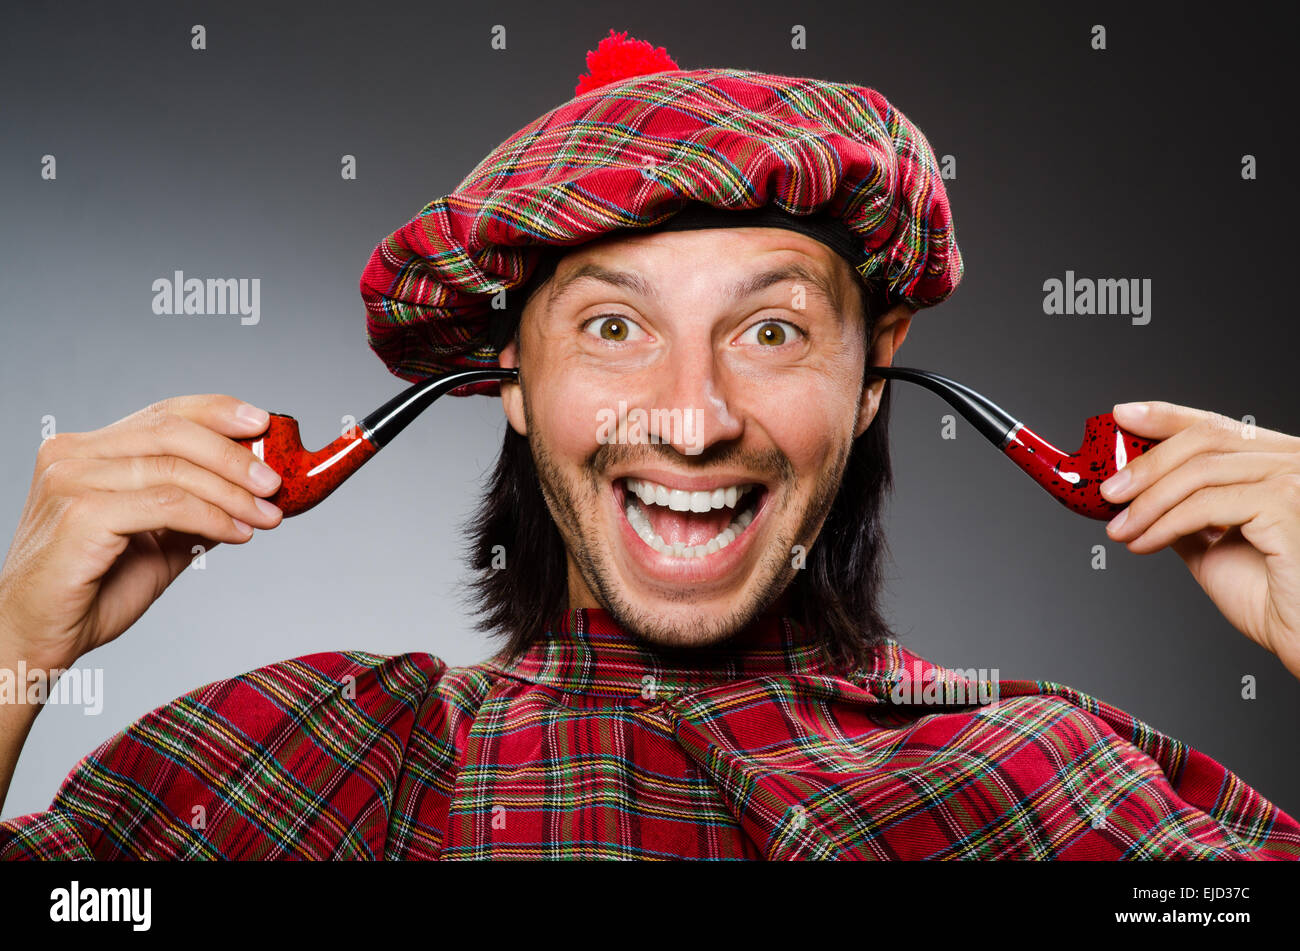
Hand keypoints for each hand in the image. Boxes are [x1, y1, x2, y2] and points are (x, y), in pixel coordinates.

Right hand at [0, 395, 283, 672]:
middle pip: (172, 432)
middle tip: (274, 483)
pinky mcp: (80, 517)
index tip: (264, 423)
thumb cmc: (92, 588)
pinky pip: (165, 505)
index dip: (218, 412)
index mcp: (86, 450)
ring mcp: (71, 482)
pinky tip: (238, 534)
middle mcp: (72, 455)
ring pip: (174, 469)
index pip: (162, 413)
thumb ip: (195, 508)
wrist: (38, 636)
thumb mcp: (159, 539)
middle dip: (234, 455)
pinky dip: (212, 517)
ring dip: (232, 493)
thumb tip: (254, 490)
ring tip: (267, 516)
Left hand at [1100, 401, 1299, 679]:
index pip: (1220, 426)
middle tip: (1107, 492)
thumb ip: (1187, 513)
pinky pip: (1207, 505)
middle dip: (1146, 464)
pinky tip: (1143, 543)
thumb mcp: (1216, 545)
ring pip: (1201, 472)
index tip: (1122, 416)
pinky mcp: (1288, 505)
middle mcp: (1296, 462)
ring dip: (1147, 502)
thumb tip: (1140, 495)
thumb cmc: (1275, 600)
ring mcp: (1296, 480)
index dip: (1167, 417)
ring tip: (1119, 529)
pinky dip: (1164, 523)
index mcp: (1282, 464)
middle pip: (1206, 440)